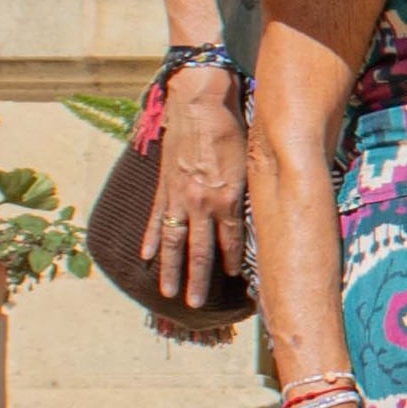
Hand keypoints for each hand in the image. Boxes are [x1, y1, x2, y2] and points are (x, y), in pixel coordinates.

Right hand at [148, 65, 251, 306]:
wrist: (200, 102)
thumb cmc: (232, 128)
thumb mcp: (250, 161)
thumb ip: (248, 190)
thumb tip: (258, 211)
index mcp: (227, 197)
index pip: (232, 239)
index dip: (234, 261)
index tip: (237, 282)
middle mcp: (202, 202)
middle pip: (200, 250)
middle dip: (198, 279)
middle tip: (195, 305)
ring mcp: (180, 196)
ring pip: (174, 241)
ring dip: (171, 269)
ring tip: (168, 293)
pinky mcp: (164, 186)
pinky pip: (156, 218)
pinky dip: (152, 238)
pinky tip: (148, 257)